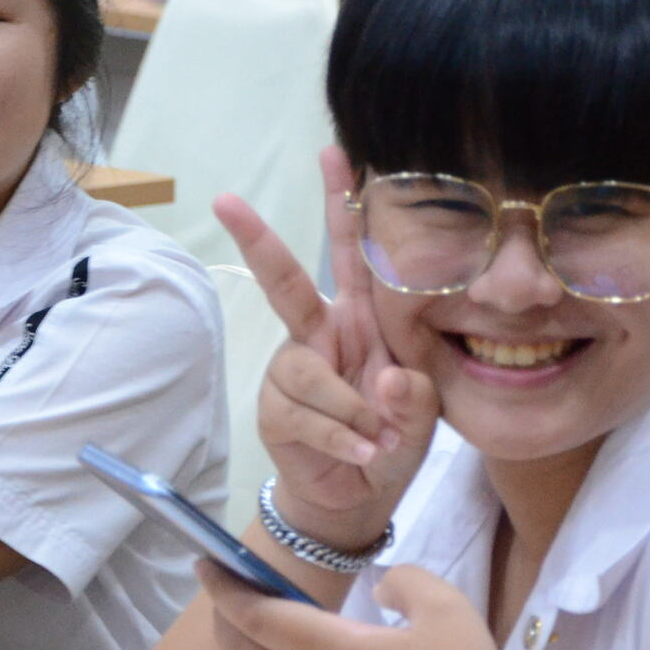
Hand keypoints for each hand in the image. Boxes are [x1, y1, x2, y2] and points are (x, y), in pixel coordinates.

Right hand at [212, 145, 438, 553]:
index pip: (352, 254)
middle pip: (286, 281)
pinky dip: (342, 440)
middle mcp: (321, 335)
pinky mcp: (276, 409)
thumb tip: (386, 383)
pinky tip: (362, 455)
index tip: (334, 153)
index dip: (344, 204)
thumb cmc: (391, 439)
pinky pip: (307, 417)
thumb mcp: (422, 415)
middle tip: (227, 200)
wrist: (359, 497)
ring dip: (351, 412)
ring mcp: (294, 371)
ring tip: (376, 441)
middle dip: (258, 239)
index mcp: (361, 320)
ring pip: (308, 373)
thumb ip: (415, 398)